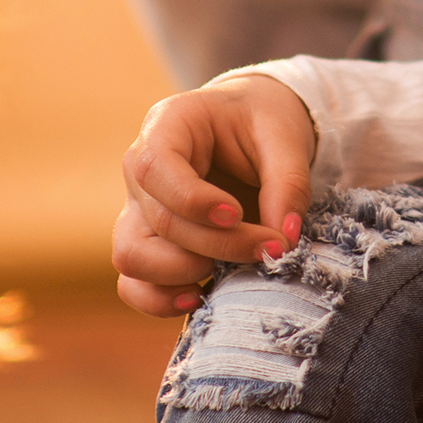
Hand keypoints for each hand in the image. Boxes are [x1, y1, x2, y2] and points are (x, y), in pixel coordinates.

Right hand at [112, 75, 316, 318]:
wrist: (253, 127)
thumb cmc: (262, 122)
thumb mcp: (283, 135)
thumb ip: (289, 182)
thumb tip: (286, 237)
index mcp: (167, 126)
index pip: (155, 168)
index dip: (192, 200)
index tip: (237, 214)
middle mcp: (141, 170)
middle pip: (159, 220)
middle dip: (217, 245)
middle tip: (270, 248)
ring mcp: (139, 210)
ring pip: (132, 257)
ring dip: (183, 274)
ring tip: (231, 270)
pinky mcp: (148, 244)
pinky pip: (133, 283)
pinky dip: (161, 300)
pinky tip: (202, 296)